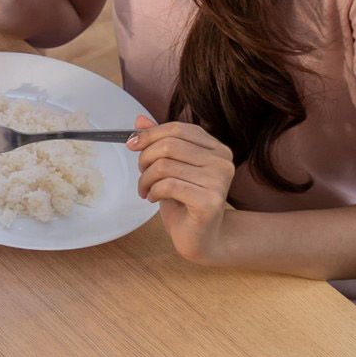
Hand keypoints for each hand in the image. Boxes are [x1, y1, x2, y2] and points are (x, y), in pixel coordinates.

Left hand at [131, 117, 236, 262]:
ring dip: (145, 179)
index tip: (132, 144)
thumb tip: (139, 119)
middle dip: (145, 158)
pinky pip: (168, 185)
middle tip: (141, 174)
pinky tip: (154, 198)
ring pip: (164, 166)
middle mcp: (222, 162)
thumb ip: (159, 142)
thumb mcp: (170, 167)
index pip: (178, 129)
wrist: (201, 237)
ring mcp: (219, 181)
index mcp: (217, 149)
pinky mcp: (210, 201)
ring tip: (146, 189)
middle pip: (169, 145)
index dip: (150, 134)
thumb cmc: (184, 200)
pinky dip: (153, 191)